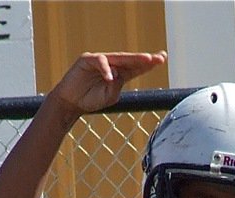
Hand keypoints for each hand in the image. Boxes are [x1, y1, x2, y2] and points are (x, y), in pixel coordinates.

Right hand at [52, 51, 166, 116]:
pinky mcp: (87, 60)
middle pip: (132, 60)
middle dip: (146, 59)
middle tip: (160, 57)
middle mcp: (112, 65)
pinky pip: (100, 61)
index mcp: (120, 75)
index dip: (149, 63)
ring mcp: (100, 61)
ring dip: (133, 59)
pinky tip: (109, 78)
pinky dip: (105, 69)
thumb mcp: (110, 96)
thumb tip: (118, 73)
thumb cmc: (92, 99)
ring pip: (119, 58)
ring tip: (147, 60)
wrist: (72, 102)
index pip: (137, 68)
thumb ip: (117, 86)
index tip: (162, 59)